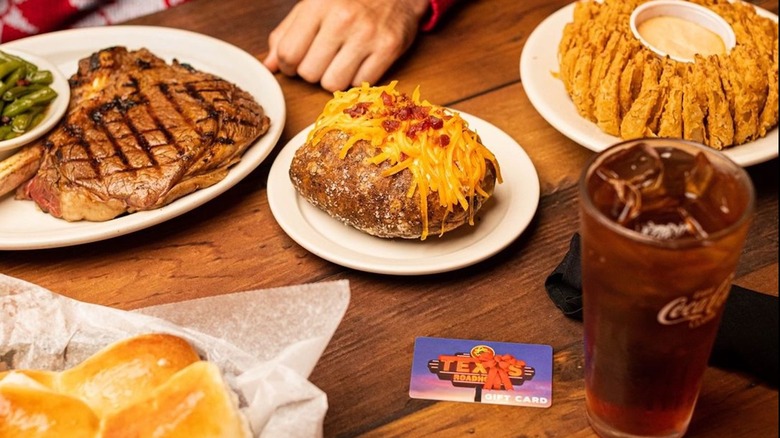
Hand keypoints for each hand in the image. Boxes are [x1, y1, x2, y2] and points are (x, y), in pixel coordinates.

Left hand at [263, 0, 429, 91]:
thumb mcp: (314, 5)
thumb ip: (287, 33)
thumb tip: (269, 65)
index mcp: (318, 5)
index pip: (288, 54)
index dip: (288, 65)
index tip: (296, 63)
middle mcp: (342, 19)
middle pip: (309, 73)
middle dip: (312, 72)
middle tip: (323, 60)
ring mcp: (367, 35)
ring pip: (333, 83)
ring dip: (333, 78)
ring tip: (341, 62)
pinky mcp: (388, 48)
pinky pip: (360, 84)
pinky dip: (357, 79)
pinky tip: (360, 63)